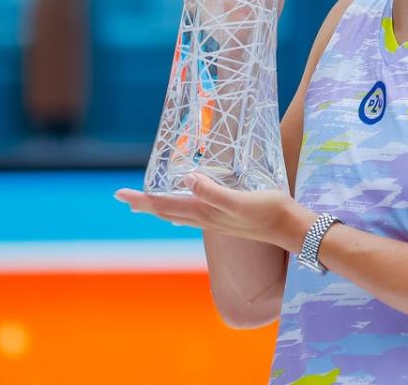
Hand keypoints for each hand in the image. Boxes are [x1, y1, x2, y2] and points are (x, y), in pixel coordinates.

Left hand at [114, 174, 311, 251]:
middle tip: (125, 199)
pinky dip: (179, 209)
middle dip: (145, 205)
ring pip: (178, 215)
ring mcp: (215, 220)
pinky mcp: (225, 218)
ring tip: (147, 204)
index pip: (164, 205)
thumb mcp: (239, 200)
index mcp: (203, 212)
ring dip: (159, 208)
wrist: (289, 227)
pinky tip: (185, 208)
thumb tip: (186, 180)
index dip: (141, 199)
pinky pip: (192, 214)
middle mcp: (205, 218)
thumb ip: (212, 192)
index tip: (118, 194)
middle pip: (166, 211)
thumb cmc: (267, 210)